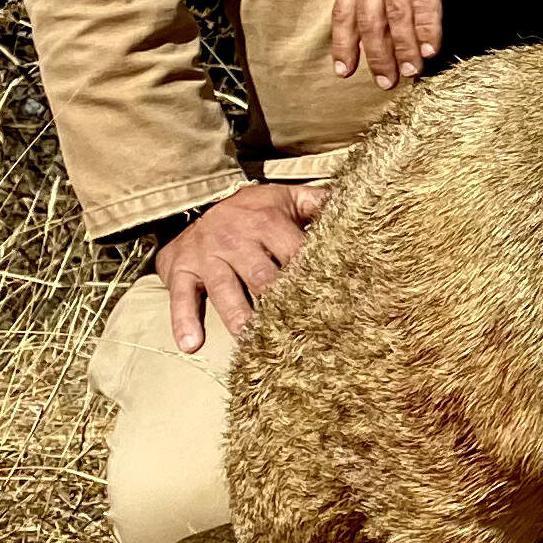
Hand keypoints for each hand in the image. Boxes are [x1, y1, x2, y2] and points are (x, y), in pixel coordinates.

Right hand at [155, 180, 324, 351]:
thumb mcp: (285, 198)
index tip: (332, 300)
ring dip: (237, 317)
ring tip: (250, 340)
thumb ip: (319, 203)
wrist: (194, 203)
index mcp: (267, 221)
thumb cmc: (253, 209)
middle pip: (262, 276)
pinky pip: (180, 296)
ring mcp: (207, 257)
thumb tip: (361, 204)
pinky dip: (183, 321)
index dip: (313, 276)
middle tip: (298, 330)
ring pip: (224, 290)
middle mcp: (237, 239)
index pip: (296, 251)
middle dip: (278, 302)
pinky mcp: (180, 270)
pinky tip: (191, 344)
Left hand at [329, 0, 542, 87]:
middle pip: (368, 16)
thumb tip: (399, 4)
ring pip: (394, 12)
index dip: (344, 40)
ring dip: (402, 47)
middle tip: (385, 81)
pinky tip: (430, 47)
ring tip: (411, 72)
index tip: (345, 69)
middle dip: (375, 53)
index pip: (347, 6)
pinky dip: (425, 27)